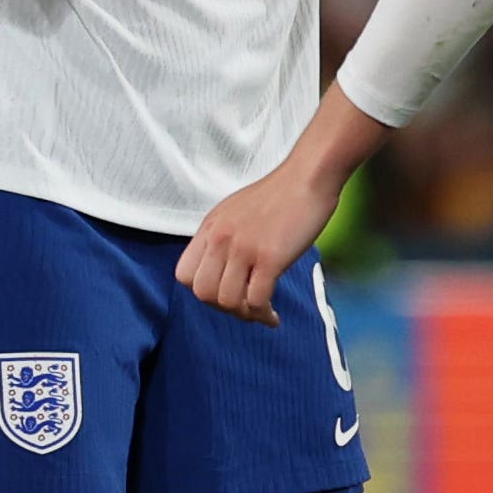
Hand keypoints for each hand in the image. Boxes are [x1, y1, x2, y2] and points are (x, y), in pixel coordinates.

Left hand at [176, 160, 343, 324]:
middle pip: (203, 293)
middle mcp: (221, 238)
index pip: (184, 275)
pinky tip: (273, 315)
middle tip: (244, 307)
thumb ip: (223, 236)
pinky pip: (256, 300)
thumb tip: (223, 268)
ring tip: (262, 312)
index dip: (203, 291)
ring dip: (246, 314)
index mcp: (210, 227)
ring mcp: (244, 248)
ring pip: (228, 301)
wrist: (308, 177)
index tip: (224, 292)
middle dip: (224, 308)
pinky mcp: (270, 257)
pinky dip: (264, 314)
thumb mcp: (236, 211)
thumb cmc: (280, 195)